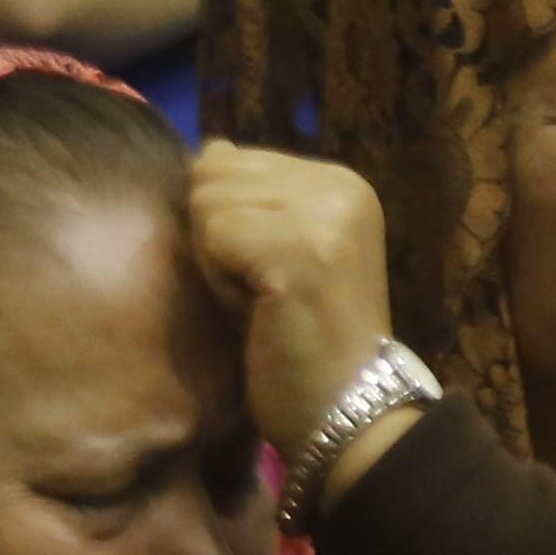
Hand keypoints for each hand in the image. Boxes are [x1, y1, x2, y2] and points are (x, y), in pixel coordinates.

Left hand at [180, 140, 400, 467]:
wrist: (347, 407)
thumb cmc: (301, 336)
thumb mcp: (275, 247)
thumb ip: (248, 195)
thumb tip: (211, 147)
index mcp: (342, 181)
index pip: (231, 159)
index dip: (228, 220)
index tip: (272, 271)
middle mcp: (342, 186)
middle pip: (213, 175)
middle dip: (217, 235)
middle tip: (263, 288)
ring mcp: (327, 215)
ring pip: (207, 202)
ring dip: (216, 259)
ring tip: (260, 299)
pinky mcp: (302, 250)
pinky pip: (213, 236)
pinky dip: (220, 280)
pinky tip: (257, 309)